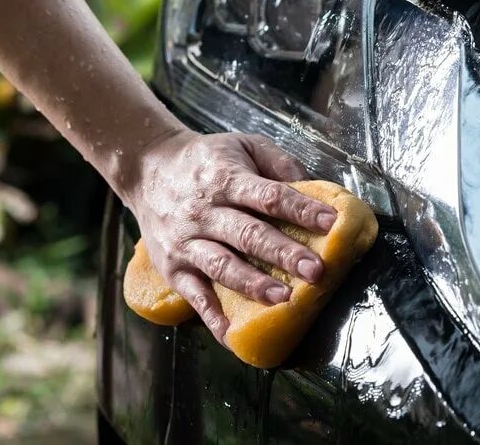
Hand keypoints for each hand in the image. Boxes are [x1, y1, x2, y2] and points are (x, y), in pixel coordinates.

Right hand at [122, 128, 337, 344]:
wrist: (147, 169)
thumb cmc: (207, 160)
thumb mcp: (243, 145)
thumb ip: (278, 163)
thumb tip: (313, 186)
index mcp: (226, 179)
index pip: (269, 197)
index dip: (302, 210)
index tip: (331, 223)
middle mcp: (205, 212)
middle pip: (249, 235)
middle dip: (285, 254)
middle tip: (316, 271)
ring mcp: (187, 242)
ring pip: (222, 266)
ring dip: (254, 285)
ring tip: (283, 298)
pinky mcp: (173, 268)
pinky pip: (194, 296)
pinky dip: (213, 318)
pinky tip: (234, 335)